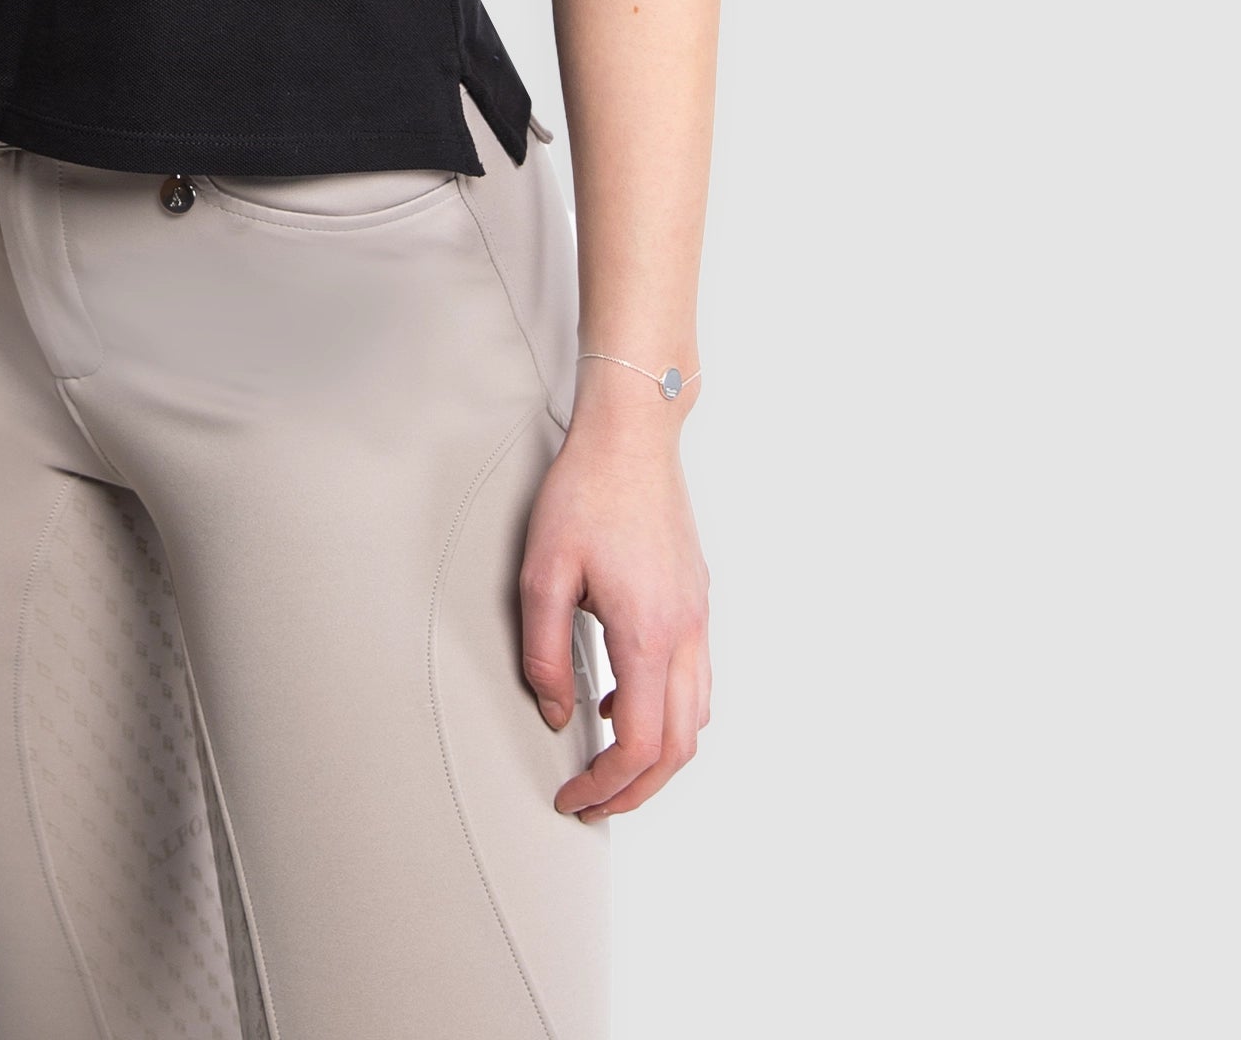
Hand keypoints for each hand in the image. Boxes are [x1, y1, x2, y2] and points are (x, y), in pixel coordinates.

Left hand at [520, 379, 709, 818]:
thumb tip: (557, 711)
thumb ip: (543, 651)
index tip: (575, 798)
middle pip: (678, 747)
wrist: (632, 436)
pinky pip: (695, 679)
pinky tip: (622, 698)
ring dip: (658, 755)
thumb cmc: (586, 491)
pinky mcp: (697, 599)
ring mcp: (698, 616)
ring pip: (695, 718)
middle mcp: (686, 633)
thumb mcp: (542, 571)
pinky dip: (667, 711)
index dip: (607, 785)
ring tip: (609, 763)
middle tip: (594, 803)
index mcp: (648, 634)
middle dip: (637, 789)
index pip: (640, 744)